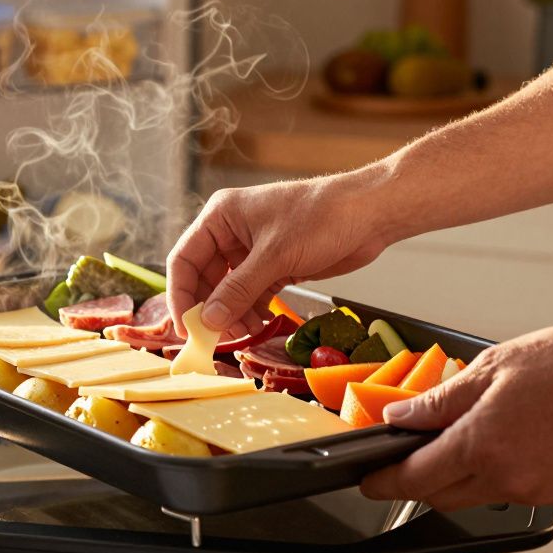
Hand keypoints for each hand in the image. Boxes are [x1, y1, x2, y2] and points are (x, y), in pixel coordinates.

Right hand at [167, 167, 397, 336]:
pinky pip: (251, 294)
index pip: (185, 260)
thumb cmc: (322, 217)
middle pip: (205, 278)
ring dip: (232, 314)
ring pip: (228, 290)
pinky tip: (258, 325)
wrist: (370, 214)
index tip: (185, 327)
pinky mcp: (275, 265)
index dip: (182, 295)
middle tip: (215, 338)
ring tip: (244, 333)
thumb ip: (238, 290)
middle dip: (210, 310)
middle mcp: (232, 232)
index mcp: (221, 216)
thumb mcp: (275, 256)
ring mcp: (253, 250)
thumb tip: (208, 321)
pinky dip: (251, 311)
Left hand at [360, 323, 552, 510]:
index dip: (384, 481)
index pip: (415, 477)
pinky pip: (507, 491)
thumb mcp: (495, 366)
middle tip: (403, 455)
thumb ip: (441, 399)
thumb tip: (400, 416)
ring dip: (454, 477)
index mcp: (482, 444)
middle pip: (439, 495)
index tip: (368, 479)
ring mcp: (534, 489)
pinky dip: (490, 474)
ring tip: (457, 436)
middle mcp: (506, 477)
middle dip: (415, 480)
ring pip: (473, 496)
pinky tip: (499, 441)